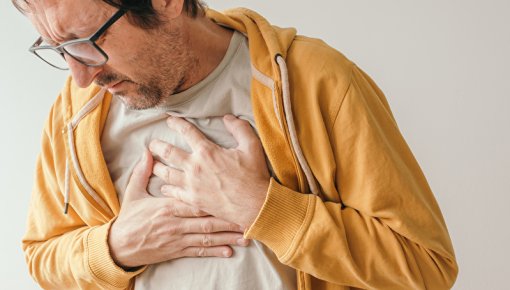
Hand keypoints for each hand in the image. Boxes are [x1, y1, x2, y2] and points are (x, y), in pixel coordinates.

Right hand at [108, 150, 248, 268]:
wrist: (119, 247)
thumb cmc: (129, 218)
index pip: (193, 197)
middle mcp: (176, 223)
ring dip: (228, 236)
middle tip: (247, 214)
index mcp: (168, 206)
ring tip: (246, 235)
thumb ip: (142, 172)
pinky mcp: (178, 251)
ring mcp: (178, 238)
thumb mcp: (133, 193)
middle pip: (206, 218)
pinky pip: (199, 251)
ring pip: (207, 236)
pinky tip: (229, 251)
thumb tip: (147, 152)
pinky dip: (214, 251)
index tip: (229, 188)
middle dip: (228, 217)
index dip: (212, 194)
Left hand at [149, 114, 269, 228]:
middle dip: (157, 146)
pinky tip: (164, 187)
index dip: (176, 123)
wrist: (254, 204)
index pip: (187, 132)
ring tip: (153, 164)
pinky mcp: (193, 200)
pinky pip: (173, 193)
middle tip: (152, 143)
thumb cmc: (253, 175)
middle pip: (168, 152)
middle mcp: (195, 167)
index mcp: (207, 151)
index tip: (169, 120)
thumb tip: (228, 118)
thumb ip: (239, 128)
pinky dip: (166, 188)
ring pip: (166, 173)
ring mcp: (192, 185)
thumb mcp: (252, 146)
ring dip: (157, 167)